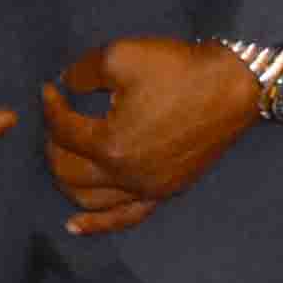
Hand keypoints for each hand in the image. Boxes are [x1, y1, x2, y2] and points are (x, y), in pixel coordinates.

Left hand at [39, 37, 264, 236]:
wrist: (232, 85)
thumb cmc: (178, 70)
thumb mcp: (120, 56)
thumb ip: (82, 72)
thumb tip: (66, 83)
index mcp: (111, 144)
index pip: (63, 130)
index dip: (50, 106)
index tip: (50, 89)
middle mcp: (127, 176)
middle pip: (67, 169)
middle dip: (53, 142)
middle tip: (56, 119)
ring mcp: (148, 189)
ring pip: (89, 200)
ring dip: (67, 180)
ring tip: (61, 156)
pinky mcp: (165, 191)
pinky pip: (125, 217)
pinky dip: (97, 224)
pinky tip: (74, 226)